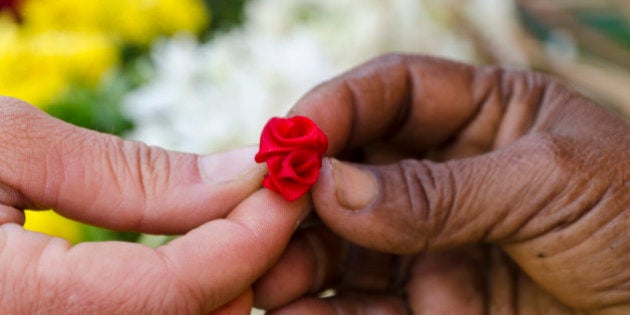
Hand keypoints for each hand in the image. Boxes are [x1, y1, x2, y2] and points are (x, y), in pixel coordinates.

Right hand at [0, 98, 308, 313]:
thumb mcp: (6, 149)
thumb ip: (128, 174)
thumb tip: (242, 173)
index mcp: (16, 311)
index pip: (177, 292)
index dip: (248, 231)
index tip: (283, 177)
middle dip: (248, 260)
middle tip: (268, 197)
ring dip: (227, 281)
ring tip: (236, 218)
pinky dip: (189, 298)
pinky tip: (192, 252)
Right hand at [253, 54, 629, 313]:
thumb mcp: (550, 183)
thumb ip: (441, 190)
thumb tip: (335, 186)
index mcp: (485, 116)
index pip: (392, 93)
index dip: (338, 107)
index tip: (292, 140)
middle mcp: (449, 175)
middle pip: (355, 171)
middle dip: (308, 194)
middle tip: (266, 219)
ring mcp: (438, 243)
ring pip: (350, 243)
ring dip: (304, 258)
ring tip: (269, 279)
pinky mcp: (436, 305)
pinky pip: (370, 307)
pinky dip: (329, 313)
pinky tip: (296, 314)